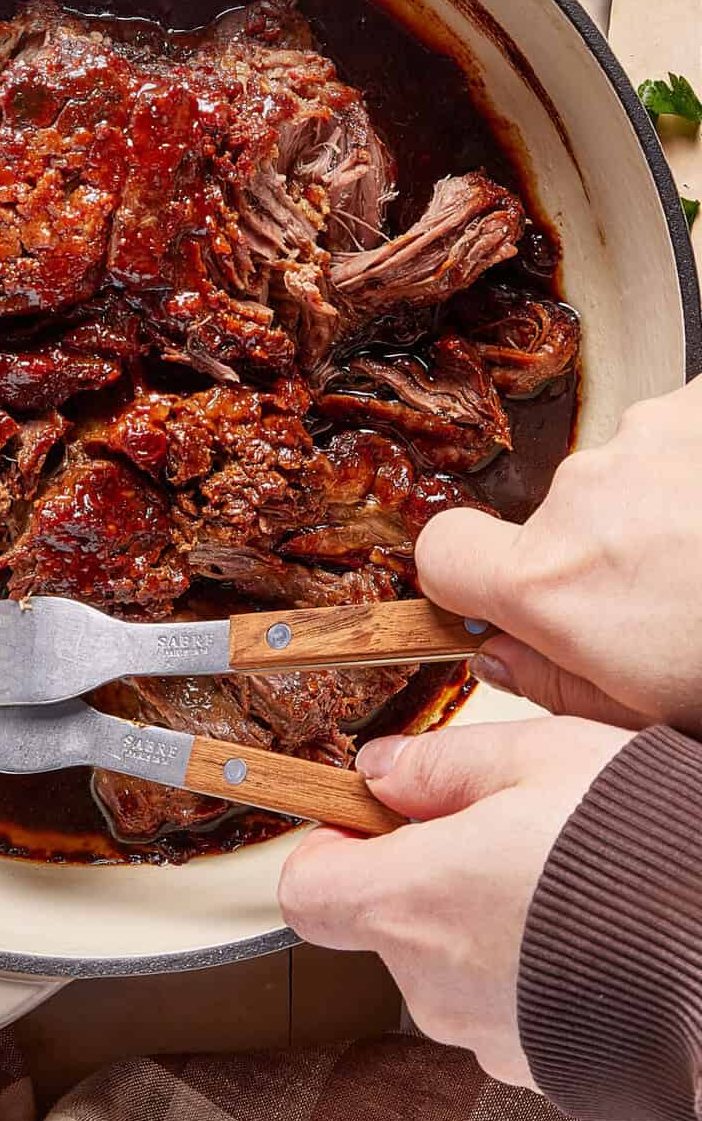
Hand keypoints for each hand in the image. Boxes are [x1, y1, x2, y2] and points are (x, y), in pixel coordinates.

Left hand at [278, 718, 630, 1083]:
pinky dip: (524, 968)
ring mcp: (485, 1033)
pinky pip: (502, 1003)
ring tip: (554, 879)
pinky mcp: (538, 1064)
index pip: (308, 891)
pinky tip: (581, 932)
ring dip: (478, 921)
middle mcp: (432, 980)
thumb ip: (439, 764)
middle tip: (493, 831)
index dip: (331, 848)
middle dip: (422, 874)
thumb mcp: (532, 759)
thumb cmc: (634, 847)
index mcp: (409, 899)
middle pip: (385, 921)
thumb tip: (381, 770)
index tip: (371, 819)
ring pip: (447, 962)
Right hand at [417, 377, 701, 732]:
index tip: (507, 596)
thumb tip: (501, 658)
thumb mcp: (658, 717)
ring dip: (670, 509)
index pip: (445, 552)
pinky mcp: (700, 403)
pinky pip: (684, 435)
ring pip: (630, 477)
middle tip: (688, 601)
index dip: (467, 575)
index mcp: (555, 586)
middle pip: (559, 521)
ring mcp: (648, 438)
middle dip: (607, 554)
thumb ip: (560, 688)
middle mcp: (585, 498)